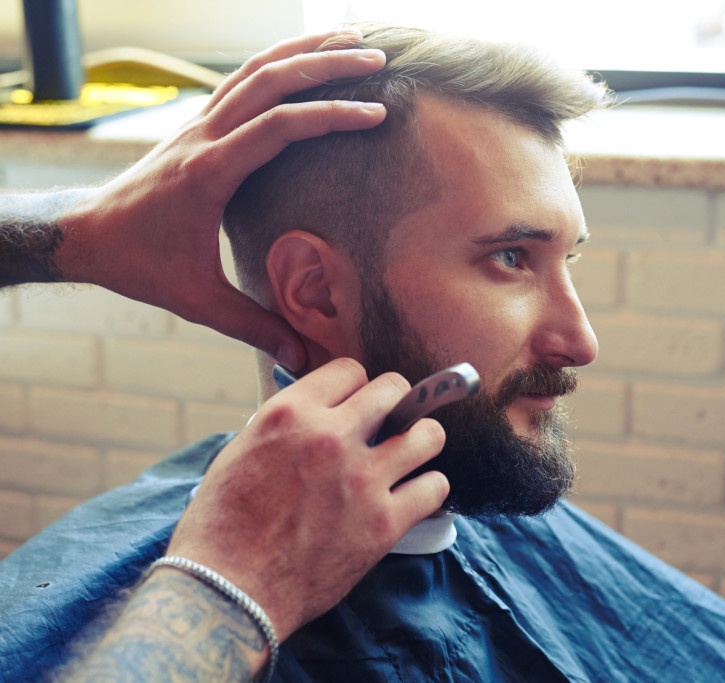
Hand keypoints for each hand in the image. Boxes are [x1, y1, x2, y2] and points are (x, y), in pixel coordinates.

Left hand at [56, 29, 386, 370]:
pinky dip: (277, 62)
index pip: (278, 127)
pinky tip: (304, 59)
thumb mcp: (197, 301)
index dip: (330, 116)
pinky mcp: (198, 124)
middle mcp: (203, 136)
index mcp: (209, 173)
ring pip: (254, 69)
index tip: (376, 116)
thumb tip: (302, 361)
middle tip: (378, 59)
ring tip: (351, 40)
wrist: (84, 233)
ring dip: (303, 51)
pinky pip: (242, 80)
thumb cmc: (138, 265)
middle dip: (327, 64)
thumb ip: (254, 327)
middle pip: (270, 80)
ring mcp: (198, 123)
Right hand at [164, 358, 448, 640]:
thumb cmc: (224, 524)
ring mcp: (362, 480)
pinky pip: (435, 487)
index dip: (356, 387)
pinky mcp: (383, 523)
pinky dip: (429, 489)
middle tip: (392, 421)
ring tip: (412, 452)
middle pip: (394, 389)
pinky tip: (415, 494)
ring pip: (427, 435)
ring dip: (422, 440)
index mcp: (290, 414)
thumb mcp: (243, 449)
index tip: (357, 405)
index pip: (350, 370)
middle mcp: (330, 438)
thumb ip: (287, 423)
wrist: (228, 591)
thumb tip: (321, 410)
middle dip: (396, 402)